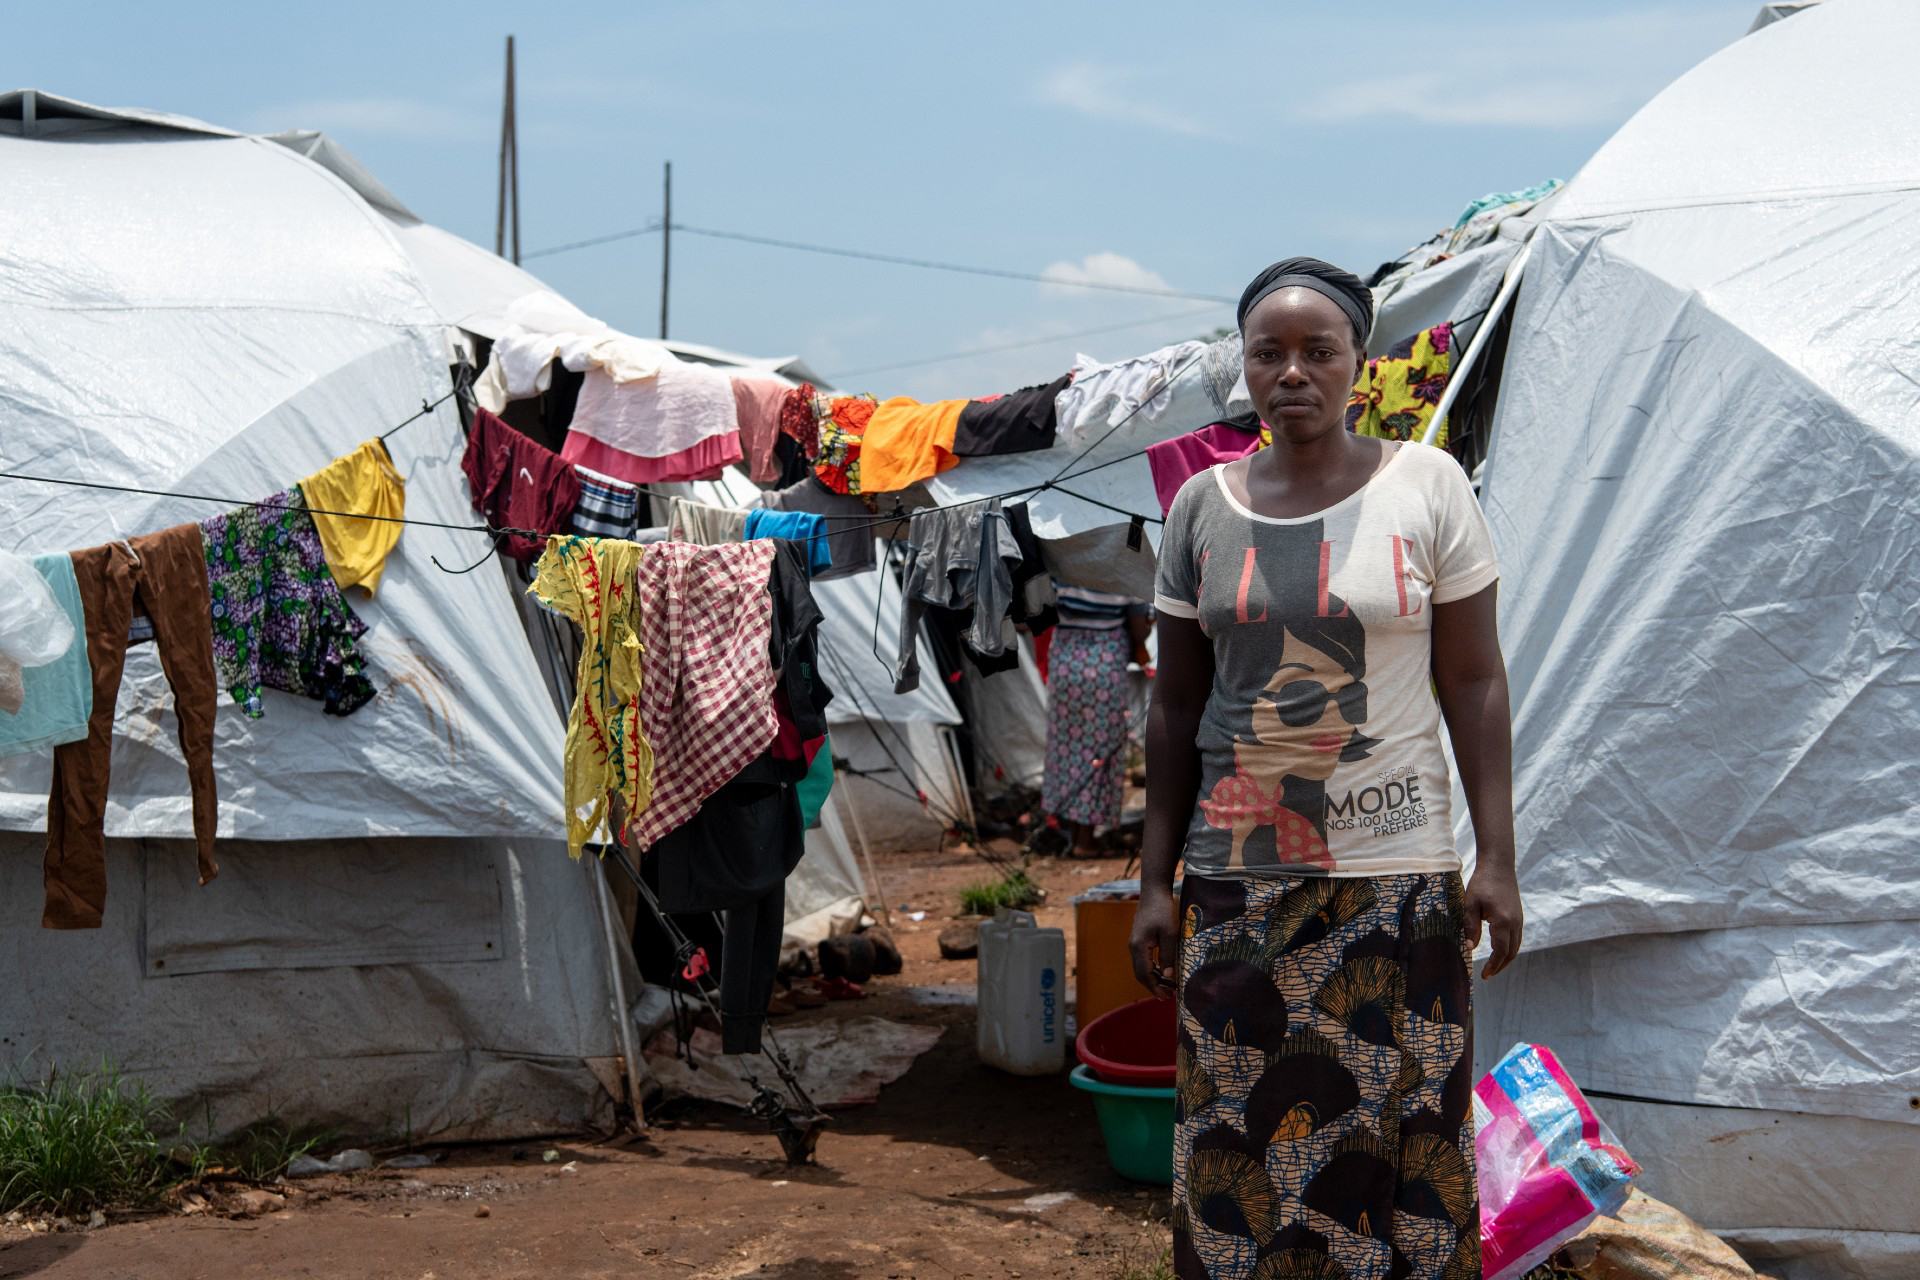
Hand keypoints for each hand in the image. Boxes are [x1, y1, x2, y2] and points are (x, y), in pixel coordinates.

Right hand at [1129, 890, 1178, 997]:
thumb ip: (1168, 955)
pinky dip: (1152, 968)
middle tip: (1168, 996)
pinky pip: (1143, 959)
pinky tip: (1163, 970)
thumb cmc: (1163, 910)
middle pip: (1140, 974)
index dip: (1155, 988)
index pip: (1144, 975)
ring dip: (1153, 978)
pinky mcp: (1139, 938)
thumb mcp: (1170, 933)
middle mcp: (1133, 947)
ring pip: (1141, 967)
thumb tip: (1168, 976)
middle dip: (1153, 986)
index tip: (1167, 997)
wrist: (1154, 891)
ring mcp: (1135, 943)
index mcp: (1139, 947)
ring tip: (1168, 986)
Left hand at [1463, 865, 1522, 979]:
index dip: (1493, 966)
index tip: (1484, 975)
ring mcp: (1519, 920)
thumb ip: (1470, 927)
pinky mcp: (1519, 916)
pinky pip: (1516, 938)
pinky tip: (1499, 950)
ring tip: (1493, 967)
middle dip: (1500, 966)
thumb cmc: (1482, 883)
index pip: (1500, 951)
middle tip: (1488, 975)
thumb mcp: (1470, 904)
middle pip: (1511, 953)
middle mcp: (1515, 923)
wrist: (1499, 866)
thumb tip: (1469, 948)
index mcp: (1503, 922)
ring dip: (1505, 959)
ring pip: (1516, 947)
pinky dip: (1509, 949)